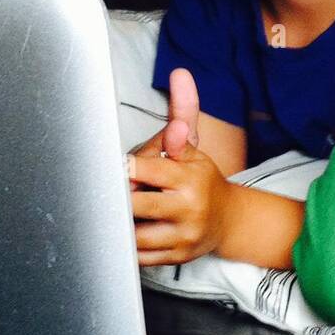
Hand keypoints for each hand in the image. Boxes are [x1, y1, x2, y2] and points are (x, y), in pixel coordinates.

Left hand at [127, 69, 232, 265]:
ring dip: (118, 224)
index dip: (123, 168)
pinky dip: (124, 246)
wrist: (228, 219)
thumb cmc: (201, 179)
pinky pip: (138, 257)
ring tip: (112, 213)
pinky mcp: (175, 258)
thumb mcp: (193, 146)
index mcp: (189, 176)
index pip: (143, 169)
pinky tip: (120, 233)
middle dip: (118, 198)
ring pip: (133, 235)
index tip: (114, 168)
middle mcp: (188, 207)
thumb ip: (182, 114)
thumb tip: (179, 76)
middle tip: (106, 193)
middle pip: (134, 204)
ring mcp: (182, 236)